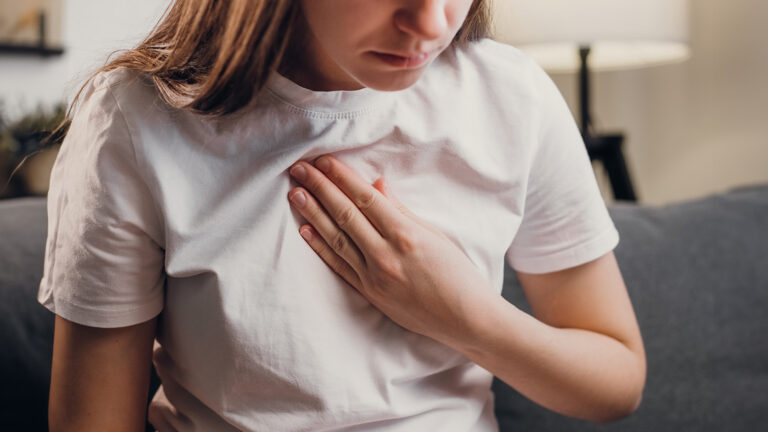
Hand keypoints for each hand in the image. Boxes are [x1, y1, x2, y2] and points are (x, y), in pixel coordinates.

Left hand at [287, 155, 495, 347]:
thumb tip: (376, 186)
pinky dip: (321, 247)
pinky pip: (340, 266)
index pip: (365, 198)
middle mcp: (386, 255)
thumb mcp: (435, 236)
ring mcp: (375, 277)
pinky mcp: (370, 293)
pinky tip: (305, 230)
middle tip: (299, 169)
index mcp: (406, 235)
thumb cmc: (458, 275)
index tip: (323, 160)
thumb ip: (402, 211)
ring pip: (337, 238)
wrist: (466, 320)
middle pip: (345, 215)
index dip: (342, 178)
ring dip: (313, 214)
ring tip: (295, 194)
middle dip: (320, 188)